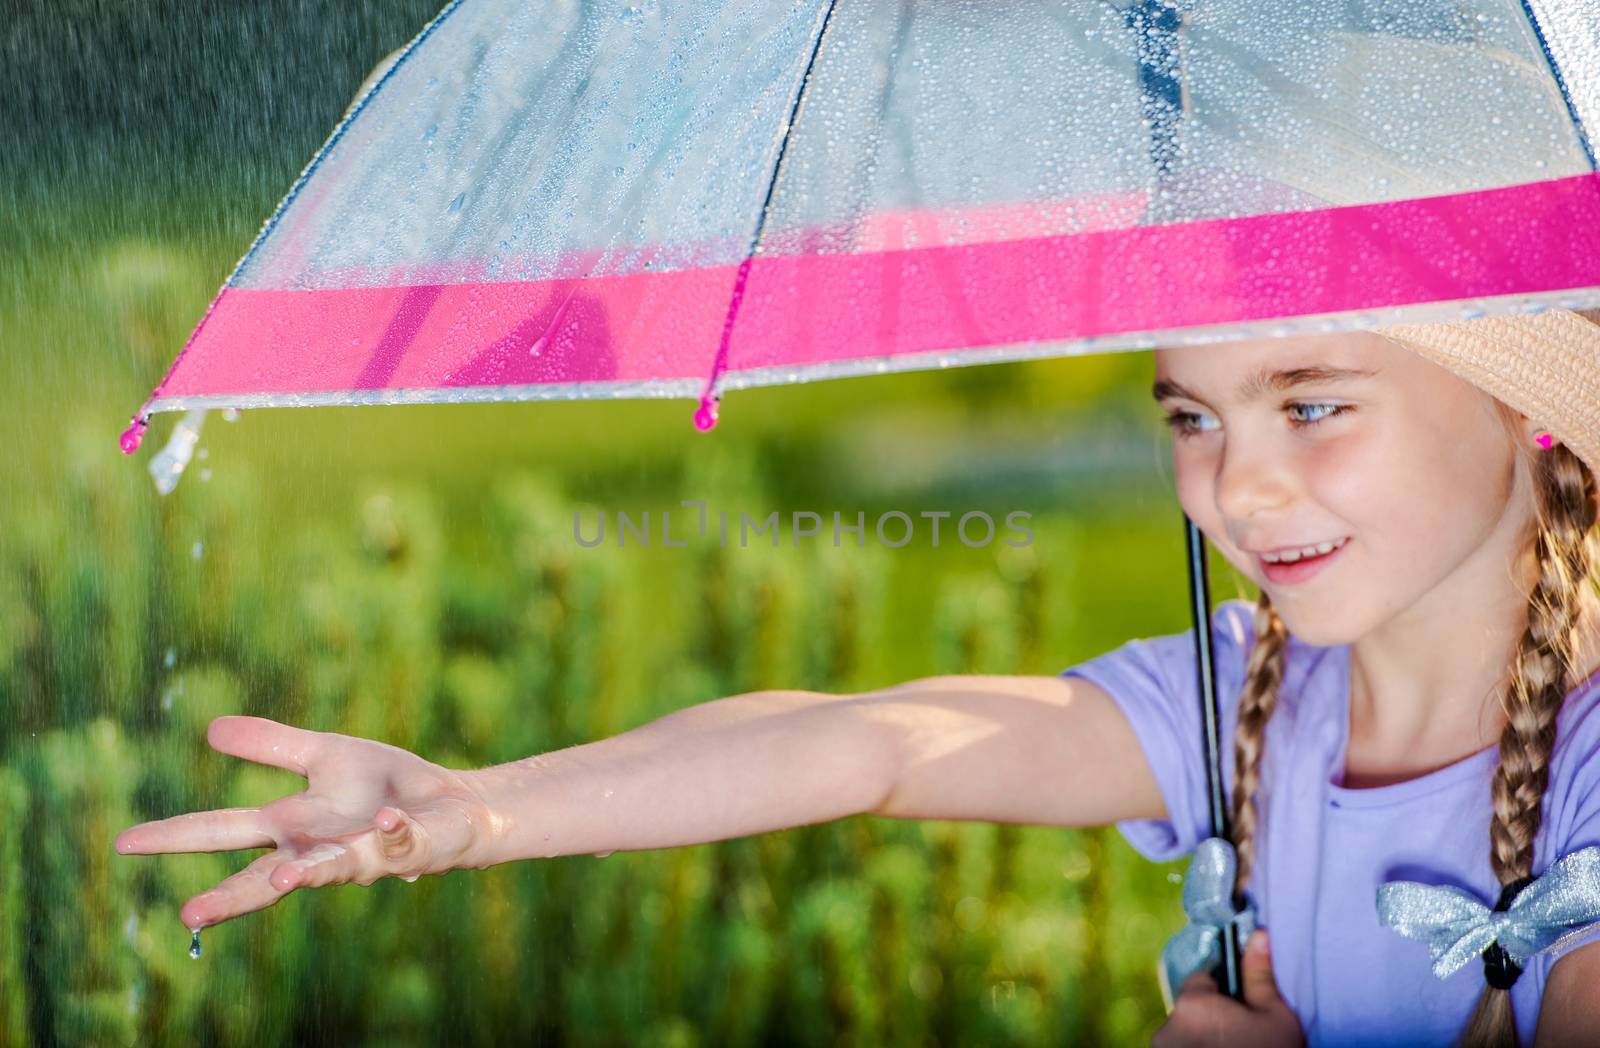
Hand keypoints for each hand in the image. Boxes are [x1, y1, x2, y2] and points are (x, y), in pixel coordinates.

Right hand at [115, 715, 502, 929]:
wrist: (454, 804)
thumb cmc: (386, 787)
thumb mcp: (327, 756)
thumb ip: (274, 746)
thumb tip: (210, 728)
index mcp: (296, 828)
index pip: (226, 831)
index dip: (177, 837)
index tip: (126, 842)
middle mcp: (322, 852)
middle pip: (267, 876)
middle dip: (232, 897)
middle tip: (190, 914)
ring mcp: (365, 855)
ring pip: (334, 871)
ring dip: (310, 874)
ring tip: (283, 880)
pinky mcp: (411, 848)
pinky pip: (400, 843)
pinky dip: (393, 832)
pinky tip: (388, 820)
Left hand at [1151, 930, 1304, 1047]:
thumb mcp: (1277, 1018)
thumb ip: (1260, 976)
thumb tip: (1258, 935)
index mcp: (1193, 1004)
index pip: (1202, 977)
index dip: (1225, 989)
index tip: (1242, 1005)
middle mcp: (1167, 1026)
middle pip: (1190, 1008)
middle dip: (1212, 1017)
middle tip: (1242, 1034)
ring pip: (1184, 1033)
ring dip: (1201, 1038)